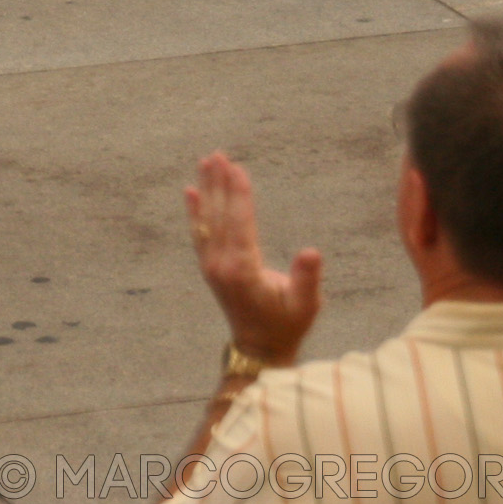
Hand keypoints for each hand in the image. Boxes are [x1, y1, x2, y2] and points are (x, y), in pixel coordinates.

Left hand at [184, 151, 321, 367]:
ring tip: (206, 161)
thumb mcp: (305, 305)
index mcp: (243, 270)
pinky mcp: (209, 268)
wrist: (259, 349)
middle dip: (218, 183)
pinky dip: (194, 211)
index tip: (237, 168)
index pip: (239, 223)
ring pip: (206, 220)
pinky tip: (191, 191)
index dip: (238, 195)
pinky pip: (199, 233)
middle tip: (217, 154)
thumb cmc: (287, 325)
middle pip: (219, 216)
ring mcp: (211, 266)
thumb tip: (312, 252)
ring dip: (207, 190)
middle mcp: (221, 265)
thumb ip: (307, 279)